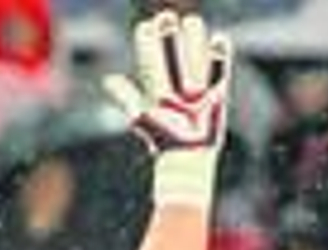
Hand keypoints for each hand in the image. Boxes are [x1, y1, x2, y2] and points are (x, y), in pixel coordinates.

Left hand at [104, 10, 231, 205]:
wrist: (186, 155)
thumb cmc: (162, 138)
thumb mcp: (141, 115)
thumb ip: (126, 97)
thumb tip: (108, 79)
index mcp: (156, 90)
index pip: (150, 62)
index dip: (148, 44)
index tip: (145, 26)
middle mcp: (175, 86)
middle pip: (172, 55)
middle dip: (169, 36)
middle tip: (166, 16)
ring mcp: (196, 88)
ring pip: (195, 58)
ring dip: (193, 41)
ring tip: (191, 21)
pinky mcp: (216, 92)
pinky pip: (219, 70)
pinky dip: (219, 57)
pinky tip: (218, 41)